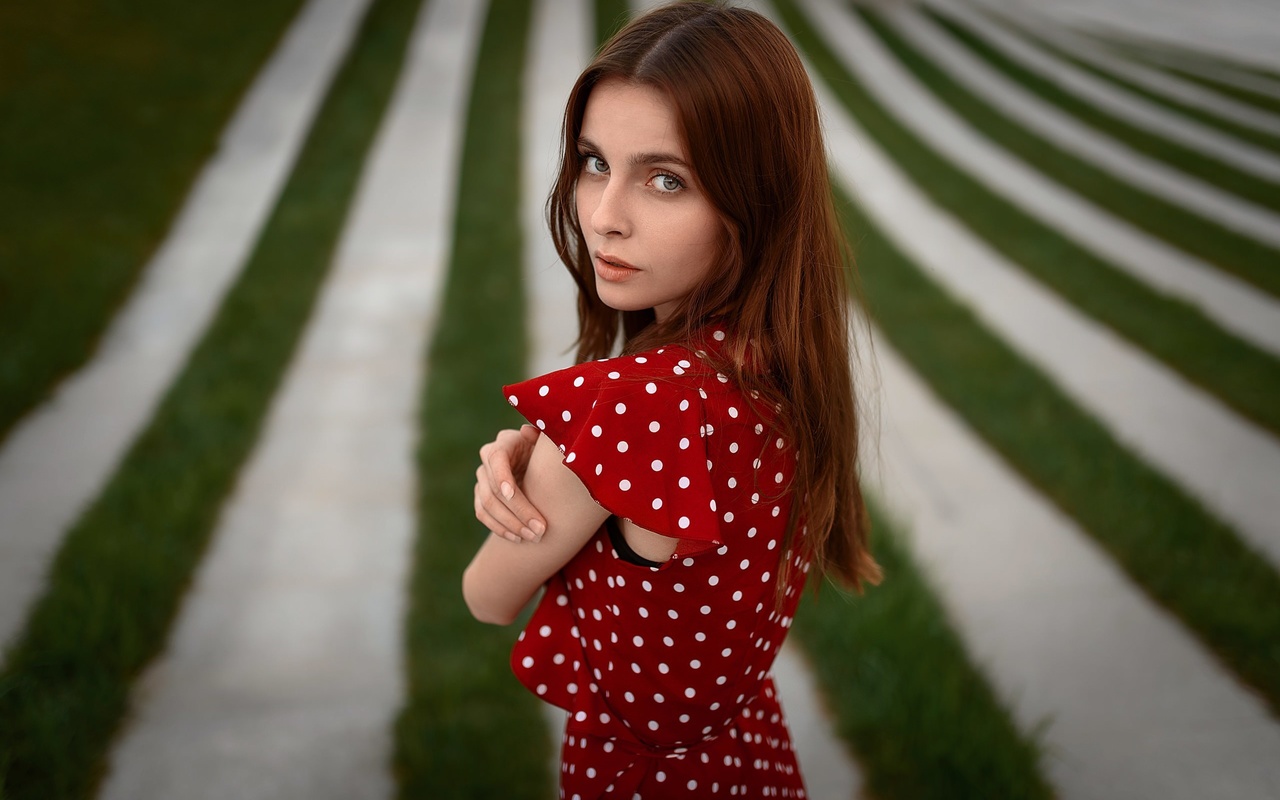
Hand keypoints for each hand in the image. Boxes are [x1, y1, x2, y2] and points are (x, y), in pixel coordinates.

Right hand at [475, 425, 547, 542]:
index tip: (512, 494)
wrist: (540, 464)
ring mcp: (482, 479)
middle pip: (494, 488)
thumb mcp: (547, 443)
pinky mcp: (481, 496)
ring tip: (532, 537)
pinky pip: (483, 515)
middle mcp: (488, 460)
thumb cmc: (548, 452)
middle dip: (517, 511)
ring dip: (510, 524)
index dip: (502, 477)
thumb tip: (527, 431)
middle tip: (539, 529)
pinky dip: (500, 528)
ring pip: (487, 505)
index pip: (496, 459)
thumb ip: (541, 438)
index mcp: (504, 443)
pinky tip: (518, 539)